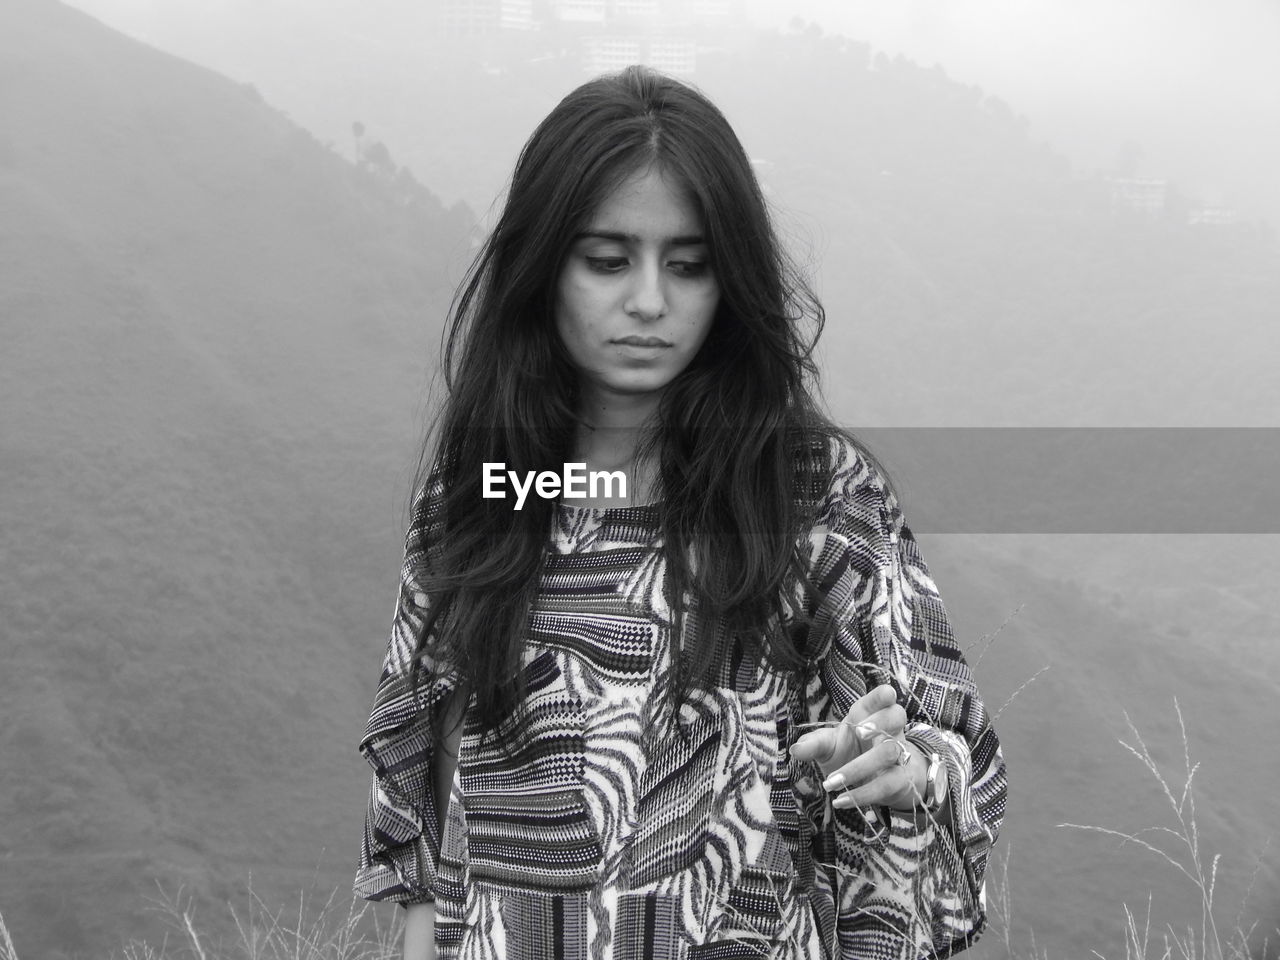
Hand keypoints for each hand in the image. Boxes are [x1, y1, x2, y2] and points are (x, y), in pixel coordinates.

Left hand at [789, 683, 926, 812]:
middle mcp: (889, 729)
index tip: (887, 695)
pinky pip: (886, 785)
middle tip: (859, 732)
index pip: (884, 696)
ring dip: (860, 767)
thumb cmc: (847, 751)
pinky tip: (841, 800)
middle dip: (880, 722)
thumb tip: (796, 750)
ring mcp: (898, 754)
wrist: (869, 781)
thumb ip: (813, 744)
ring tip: (831, 782)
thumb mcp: (827, 745)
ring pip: (889, 752)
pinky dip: (862, 794)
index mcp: (869, 713)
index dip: (885, 694)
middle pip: (896, 716)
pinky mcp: (900, 780)